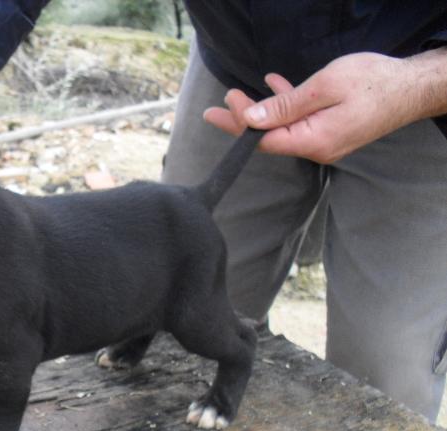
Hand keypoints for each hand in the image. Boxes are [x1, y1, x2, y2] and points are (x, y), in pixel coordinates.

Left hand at [203, 49, 446, 163]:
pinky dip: (285, 105)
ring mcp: (325, 141)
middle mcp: (317, 148)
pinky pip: (301, 120)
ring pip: (284, 127)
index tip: (221, 107)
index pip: (265, 139)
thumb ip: (286, 105)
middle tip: (216, 107)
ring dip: (262, 111)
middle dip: (242, 121)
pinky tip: (274, 85)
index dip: (239, 125)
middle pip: (270, 136)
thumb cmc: (373, 82)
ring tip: (237, 97)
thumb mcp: (324, 87)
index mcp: (314, 141)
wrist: (414, 88)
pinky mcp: (331, 131)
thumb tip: (251, 118)